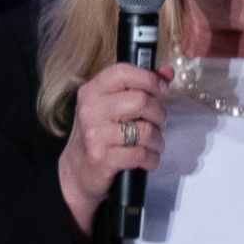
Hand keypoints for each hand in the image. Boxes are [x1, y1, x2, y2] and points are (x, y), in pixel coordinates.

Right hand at [58, 62, 172, 218]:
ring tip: (151, 143)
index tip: (160, 89)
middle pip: (141, 101)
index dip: (149, 78)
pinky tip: (146, 158)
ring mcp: (95, 135)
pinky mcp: (102, 158)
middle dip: (158, 114)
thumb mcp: (112, 105)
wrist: (76, 171)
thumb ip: (139, 86)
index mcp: (92, 92)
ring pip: (146, 130)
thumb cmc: (100, 134)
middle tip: (156, 123)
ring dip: (157, 140)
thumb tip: (167, 72)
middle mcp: (91, 110)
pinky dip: (151, 158)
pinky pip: (141, 154)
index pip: (123, 72)